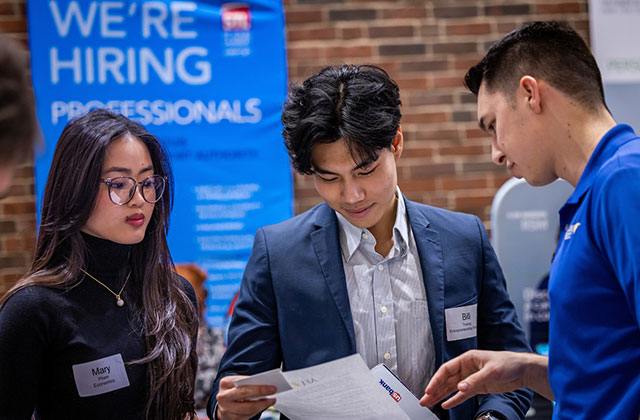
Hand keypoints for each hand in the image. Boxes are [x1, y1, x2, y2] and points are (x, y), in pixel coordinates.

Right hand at [216, 375, 276, 419]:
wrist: (223, 404)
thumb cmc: (233, 391)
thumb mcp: (237, 383)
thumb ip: (247, 382)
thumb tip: (265, 385)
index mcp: (225, 383)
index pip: (243, 383)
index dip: (258, 386)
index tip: (272, 386)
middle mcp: (223, 396)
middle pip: (244, 394)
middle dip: (261, 392)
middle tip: (273, 390)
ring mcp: (226, 409)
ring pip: (248, 408)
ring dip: (262, 404)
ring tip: (271, 400)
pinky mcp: (231, 419)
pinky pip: (248, 416)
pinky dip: (258, 410)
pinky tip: (263, 405)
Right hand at [419, 350, 550, 408]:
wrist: (523, 370)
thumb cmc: (508, 363)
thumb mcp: (491, 371)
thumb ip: (475, 380)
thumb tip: (460, 388)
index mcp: (467, 359)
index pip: (446, 369)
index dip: (436, 379)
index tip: (429, 389)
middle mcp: (466, 368)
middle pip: (446, 379)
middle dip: (434, 389)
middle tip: (424, 399)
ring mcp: (471, 378)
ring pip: (452, 388)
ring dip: (441, 395)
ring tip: (430, 403)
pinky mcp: (477, 387)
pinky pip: (462, 394)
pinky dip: (454, 400)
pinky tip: (446, 404)